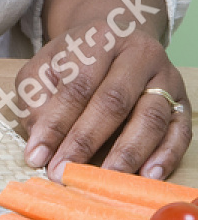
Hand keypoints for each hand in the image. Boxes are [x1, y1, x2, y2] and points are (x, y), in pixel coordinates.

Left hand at [17, 22, 190, 180]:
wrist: (118, 40)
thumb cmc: (77, 61)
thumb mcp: (46, 67)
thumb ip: (36, 100)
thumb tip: (40, 143)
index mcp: (101, 38)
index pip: (78, 84)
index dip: (57, 123)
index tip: (37, 156)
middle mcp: (139, 54)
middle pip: (115, 100)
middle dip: (87, 142)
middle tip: (66, 173)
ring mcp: (166, 78)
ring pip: (150, 117)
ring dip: (127, 154)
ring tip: (105, 181)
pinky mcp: (182, 101)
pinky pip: (180, 131)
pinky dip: (166, 156)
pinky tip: (147, 176)